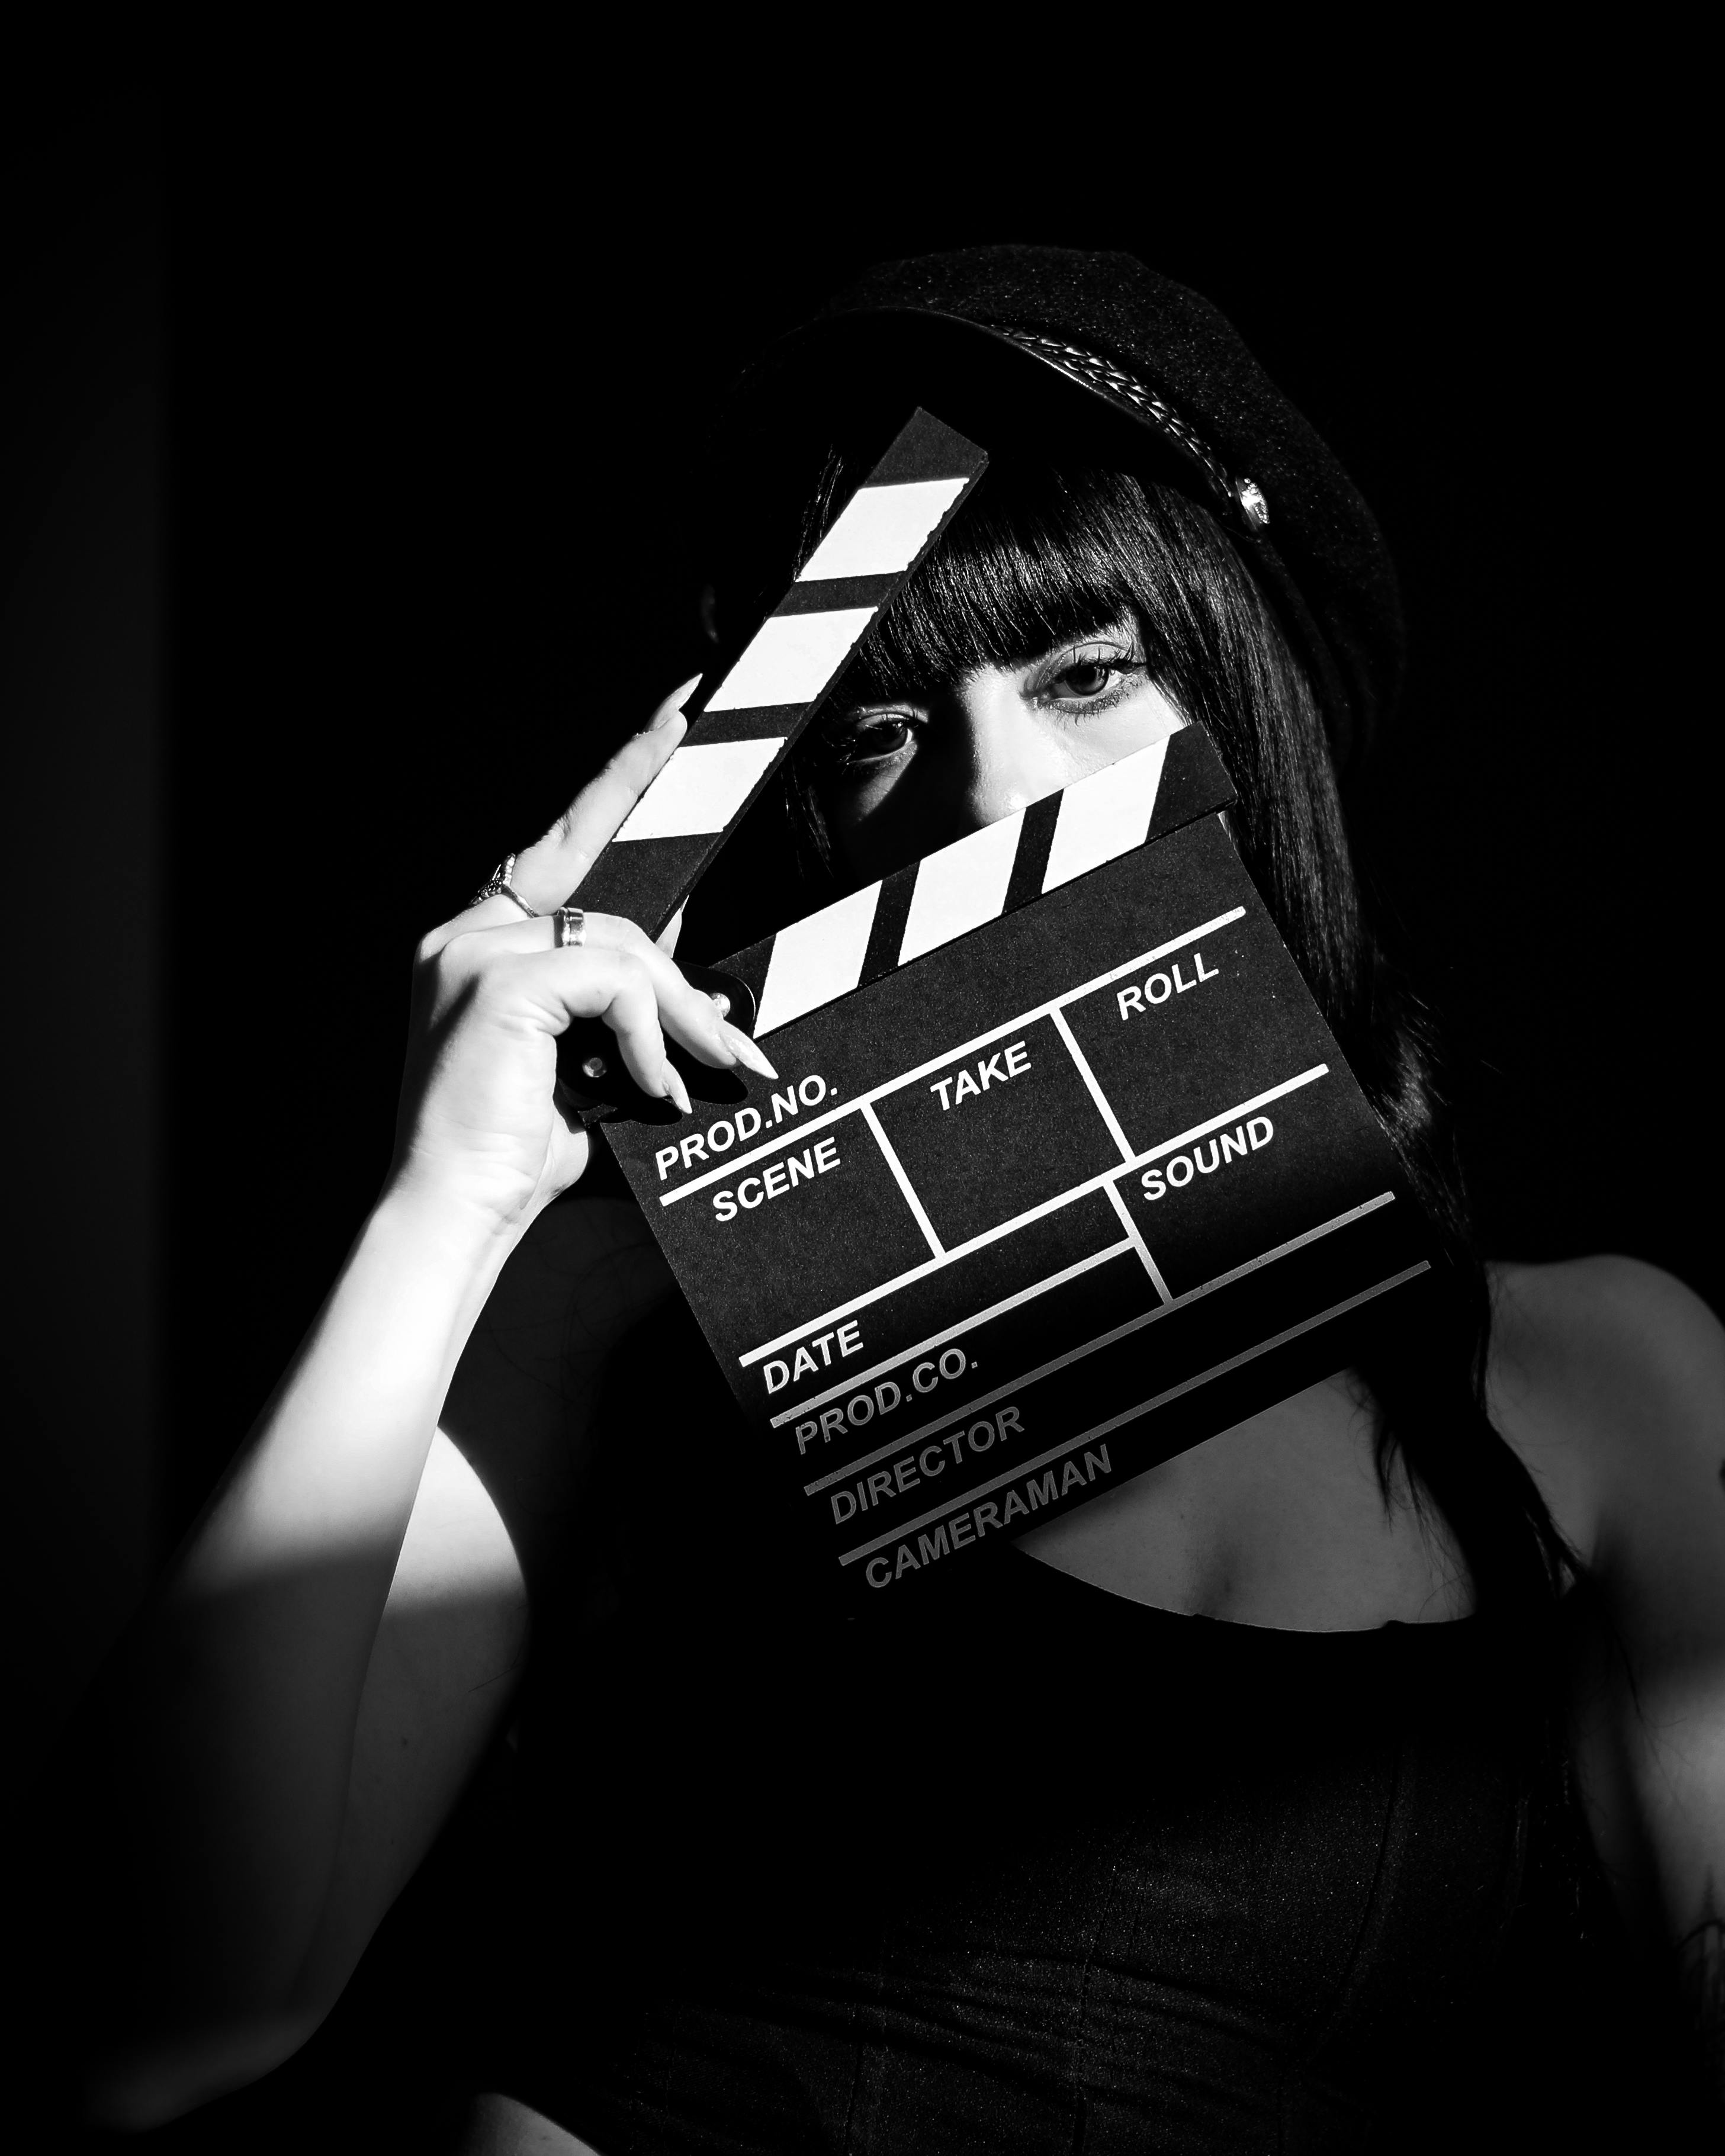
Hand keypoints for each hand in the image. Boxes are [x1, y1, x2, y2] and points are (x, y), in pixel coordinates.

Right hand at [389, 680, 775, 1231]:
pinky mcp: (499, 977)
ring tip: (705, 1076)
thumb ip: (624, 1004)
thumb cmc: (515, 1150)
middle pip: (605, 887)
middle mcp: (468, 931)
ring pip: (626, 945)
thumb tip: (698, 976)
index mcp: (482, 942)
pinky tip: (648, 1090)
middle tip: (705, 812)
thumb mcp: (586, 1063)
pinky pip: (615, 980)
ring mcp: (476, 948)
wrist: (454, 1210)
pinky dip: (648, 1035)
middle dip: (659, 868)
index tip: (673, 714)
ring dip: (680, 1017)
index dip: (620, 778)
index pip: (565, 842)